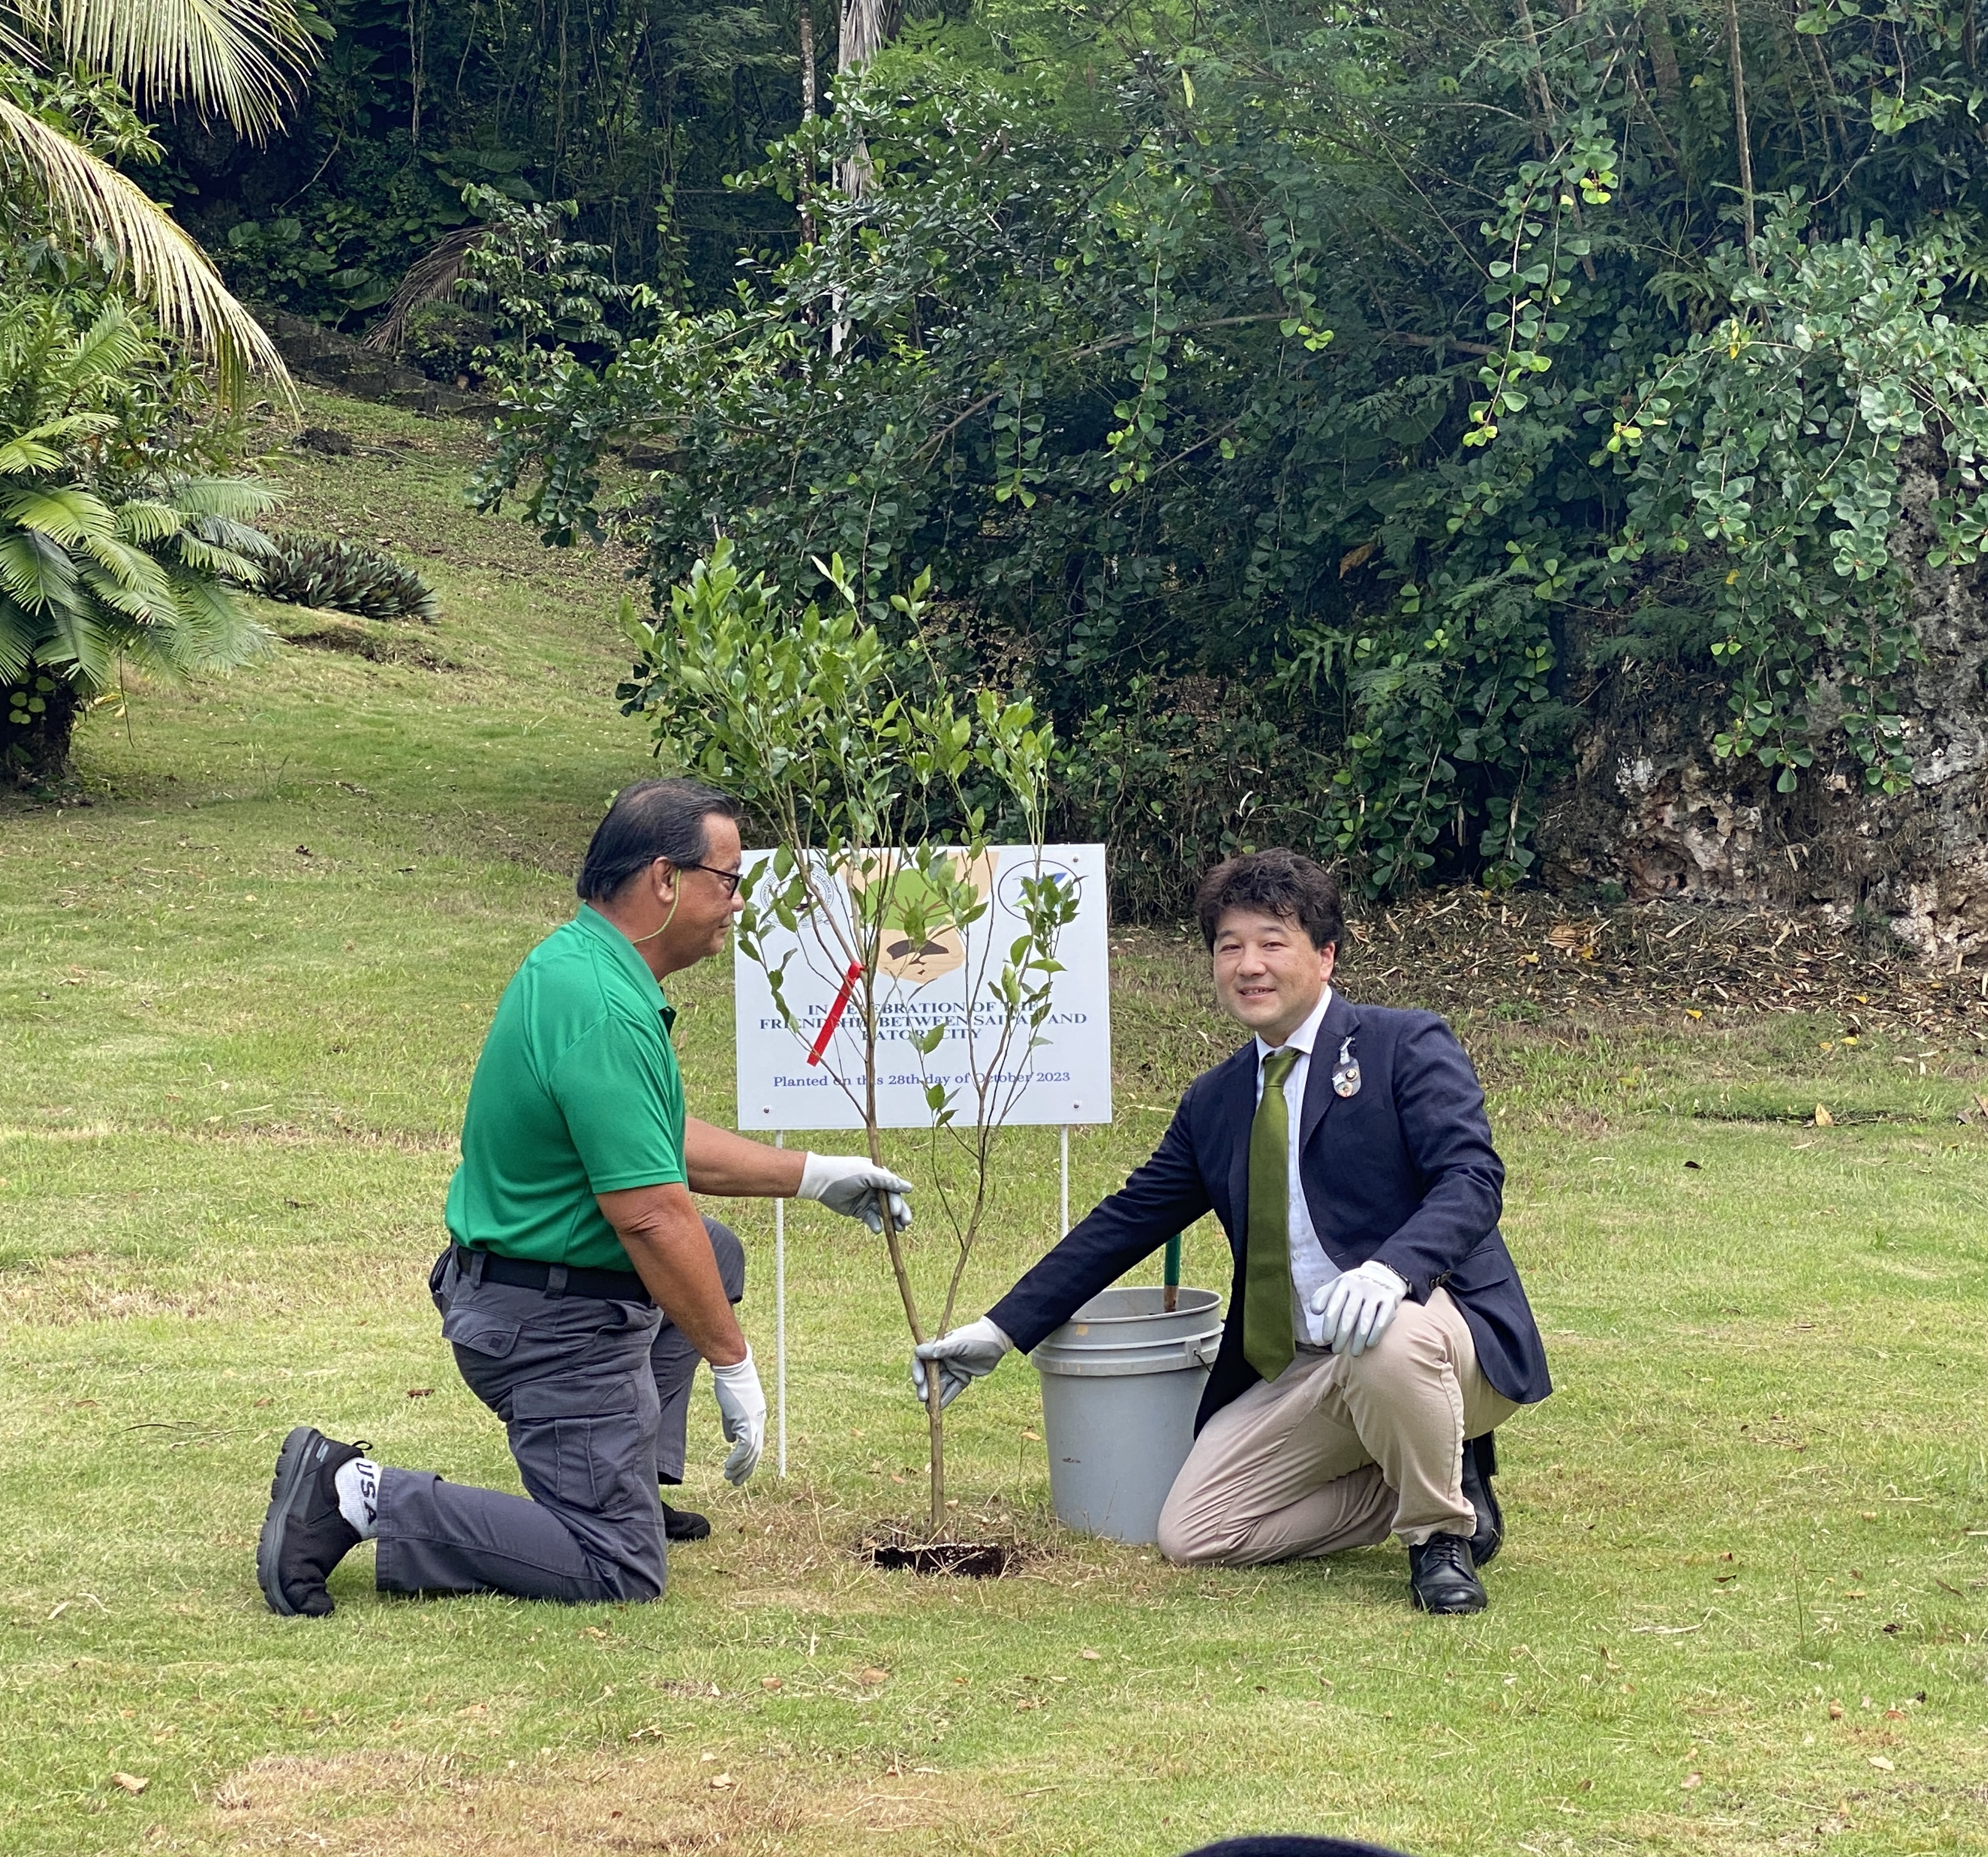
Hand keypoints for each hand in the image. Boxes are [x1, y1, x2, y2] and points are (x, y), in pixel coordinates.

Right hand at [709, 1349, 765, 1484]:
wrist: (733, 1368)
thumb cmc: (731, 1383)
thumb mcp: (732, 1407)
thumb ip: (732, 1424)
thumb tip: (730, 1440)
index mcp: (757, 1416)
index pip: (756, 1442)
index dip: (749, 1458)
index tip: (740, 1469)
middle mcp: (759, 1421)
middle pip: (756, 1451)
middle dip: (746, 1468)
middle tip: (737, 1481)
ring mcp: (755, 1422)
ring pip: (750, 1453)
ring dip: (740, 1468)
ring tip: (730, 1478)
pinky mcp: (747, 1422)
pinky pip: (744, 1448)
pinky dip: (737, 1460)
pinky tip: (729, 1467)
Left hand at [798, 1153, 911, 1232]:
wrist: (820, 1181)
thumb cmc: (845, 1173)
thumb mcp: (868, 1174)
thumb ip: (888, 1181)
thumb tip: (910, 1188)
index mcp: (879, 1176)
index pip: (894, 1190)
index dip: (898, 1201)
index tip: (898, 1212)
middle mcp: (876, 1188)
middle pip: (892, 1203)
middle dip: (899, 1214)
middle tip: (905, 1224)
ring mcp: (868, 1200)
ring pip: (883, 1212)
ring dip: (891, 1221)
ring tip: (897, 1230)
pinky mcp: (859, 1210)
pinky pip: (871, 1218)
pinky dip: (875, 1224)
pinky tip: (877, 1229)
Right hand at [910, 1317, 1012, 1408]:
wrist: (997, 1341)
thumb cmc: (976, 1337)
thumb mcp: (958, 1342)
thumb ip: (941, 1349)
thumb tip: (919, 1352)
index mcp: (939, 1348)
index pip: (922, 1360)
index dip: (918, 1370)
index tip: (918, 1380)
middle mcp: (944, 1359)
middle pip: (930, 1375)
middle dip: (925, 1386)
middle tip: (922, 1397)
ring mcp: (953, 1369)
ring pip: (941, 1384)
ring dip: (934, 1395)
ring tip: (929, 1407)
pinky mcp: (963, 1377)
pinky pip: (953, 1389)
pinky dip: (947, 1397)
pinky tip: (940, 1407)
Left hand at [1312, 1261, 1408, 1357]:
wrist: (1382, 1274)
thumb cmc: (1354, 1287)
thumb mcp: (1337, 1286)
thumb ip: (1322, 1297)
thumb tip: (1315, 1311)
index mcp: (1344, 1283)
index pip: (1334, 1307)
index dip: (1328, 1325)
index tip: (1326, 1340)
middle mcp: (1360, 1286)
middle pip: (1349, 1315)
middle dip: (1342, 1336)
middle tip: (1337, 1350)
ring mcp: (1376, 1292)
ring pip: (1366, 1319)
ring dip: (1359, 1339)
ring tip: (1354, 1352)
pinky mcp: (1390, 1299)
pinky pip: (1383, 1319)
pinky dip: (1376, 1333)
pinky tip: (1370, 1344)